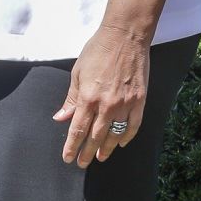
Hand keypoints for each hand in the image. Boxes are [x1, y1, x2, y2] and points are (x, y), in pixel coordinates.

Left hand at [54, 22, 148, 166]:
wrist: (124, 37)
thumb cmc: (97, 51)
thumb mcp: (77, 73)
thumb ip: (71, 99)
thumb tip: (61, 118)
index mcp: (88, 97)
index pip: (78, 129)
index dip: (72, 146)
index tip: (68, 158)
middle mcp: (106, 105)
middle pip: (95, 136)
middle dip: (87, 152)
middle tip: (82, 163)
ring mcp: (125, 104)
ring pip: (114, 135)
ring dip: (106, 148)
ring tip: (100, 157)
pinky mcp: (140, 101)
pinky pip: (133, 126)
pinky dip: (126, 137)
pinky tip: (120, 143)